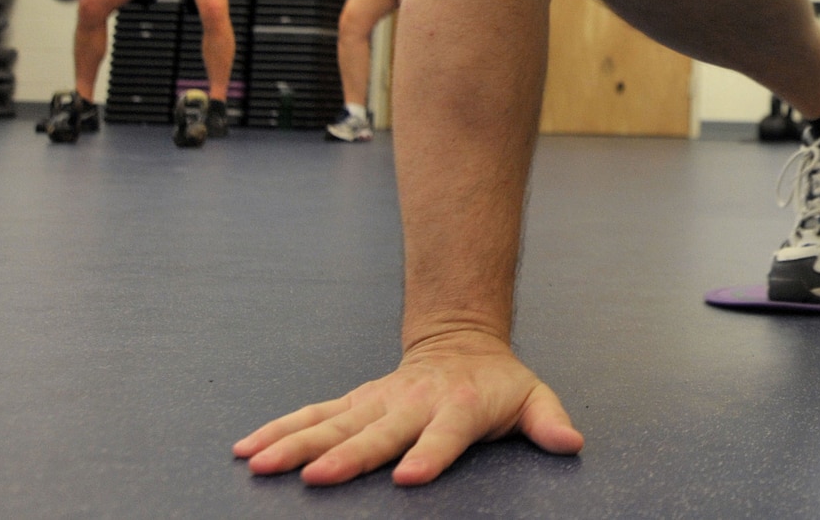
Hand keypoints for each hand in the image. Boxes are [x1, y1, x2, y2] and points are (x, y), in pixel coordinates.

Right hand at [233, 332, 582, 486]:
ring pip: (331, 424)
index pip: (444, 436)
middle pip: (377, 433)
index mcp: (457, 408)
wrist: (462, 340)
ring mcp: (377, 401)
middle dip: (348, 456)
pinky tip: (247, 448)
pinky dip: (279, 429)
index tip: (409, 477)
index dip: (429, 455)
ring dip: (295, 444)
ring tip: (260, 464)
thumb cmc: (497, 382)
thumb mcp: (532, 397)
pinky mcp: (354, 402)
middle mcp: (411, 404)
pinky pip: (312, 416)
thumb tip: (572, 442)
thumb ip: (548, 422)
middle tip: (317, 478)